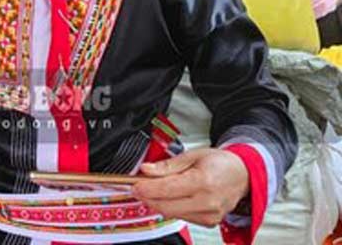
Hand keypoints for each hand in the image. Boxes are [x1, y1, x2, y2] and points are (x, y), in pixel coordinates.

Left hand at [133, 148, 249, 227]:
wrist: (242, 175)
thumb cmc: (220, 163)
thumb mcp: (193, 155)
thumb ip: (167, 165)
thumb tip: (146, 170)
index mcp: (204, 182)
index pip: (167, 189)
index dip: (146, 188)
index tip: (134, 184)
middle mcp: (208, 202)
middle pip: (166, 206)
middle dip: (147, 197)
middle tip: (138, 187)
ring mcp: (210, 215)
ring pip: (172, 213)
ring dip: (157, 202)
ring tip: (154, 188)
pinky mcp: (209, 222)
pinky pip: (181, 217)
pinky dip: (171, 207)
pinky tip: (170, 196)